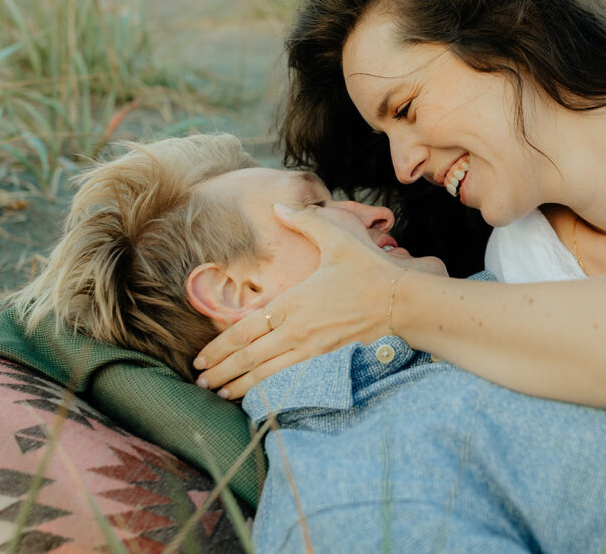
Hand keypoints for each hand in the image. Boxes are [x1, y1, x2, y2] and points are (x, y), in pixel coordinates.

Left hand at [193, 204, 440, 398]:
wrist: (405, 302)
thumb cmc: (371, 270)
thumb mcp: (337, 238)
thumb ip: (306, 222)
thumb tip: (279, 205)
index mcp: (293, 302)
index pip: (245, 329)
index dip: (219, 346)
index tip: (201, 357)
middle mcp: (297, 330)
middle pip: (249, 356)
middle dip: (221, 371)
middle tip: (200, 381)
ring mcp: (314, 350)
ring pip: (267, 374)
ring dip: (239, 386)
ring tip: (219, 393)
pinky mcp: (329, 363)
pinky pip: (292, 382)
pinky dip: (270, 392)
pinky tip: (259, 399)